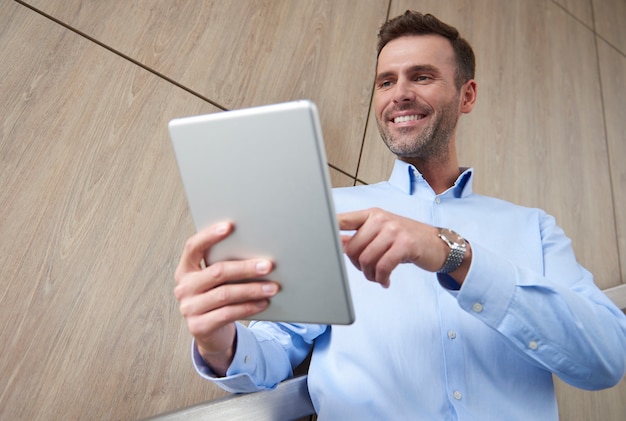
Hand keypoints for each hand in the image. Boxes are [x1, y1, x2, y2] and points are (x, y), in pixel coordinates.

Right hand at [174, 221, 278, 375]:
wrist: (209, 331)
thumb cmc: (217, 297)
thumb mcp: (216, 280)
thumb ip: (226, 265)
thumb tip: (258, 253)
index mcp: (185, 269)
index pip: (193, 247)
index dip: (209, 235)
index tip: (230, 226)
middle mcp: (184, 287)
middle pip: (217, 272)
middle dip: (245, 268)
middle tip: (268, 265)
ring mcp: (189, 308)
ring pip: (225, 294)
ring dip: (252, 289)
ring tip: (272, 287)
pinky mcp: (199, 326)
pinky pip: (228, 313)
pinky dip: (249, 307)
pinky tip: (263, 302)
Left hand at [338, 208, 448, 287]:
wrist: (438, 244)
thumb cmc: (406, 240)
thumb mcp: (382, 233)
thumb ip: (360, 236)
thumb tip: (336, 242)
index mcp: (372, 214)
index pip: (343, 219)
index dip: (328, 229)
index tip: (317, 240)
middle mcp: (381, 219)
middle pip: (352, 248)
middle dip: (357, 266)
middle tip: (369, 272)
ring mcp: (394, 230)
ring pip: (366, 260)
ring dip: (370, 275)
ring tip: (378, 277)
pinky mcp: (405, 244)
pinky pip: (383, 267)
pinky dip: (381, 278)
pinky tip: (386, 281)